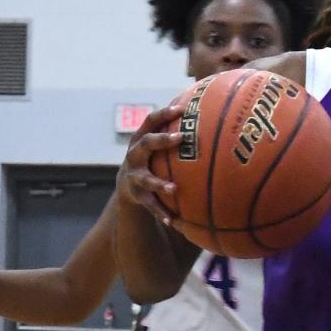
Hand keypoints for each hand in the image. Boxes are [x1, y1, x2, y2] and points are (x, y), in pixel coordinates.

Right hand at [116, 104, 184, 223]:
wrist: (126, 184)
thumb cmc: (151, 158)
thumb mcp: (156, 144)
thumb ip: (172, 131)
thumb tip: (204, 116)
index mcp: (140, 139)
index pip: (150, 121)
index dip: (164, 114)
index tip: (181, 109)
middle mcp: (134, 155)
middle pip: (145, 144)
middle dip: (161, 140)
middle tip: (180, 138)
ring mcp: (134, 176)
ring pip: (145, 179)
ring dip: (159, 183)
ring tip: (173, 189)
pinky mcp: (137, 195)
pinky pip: (150, 205)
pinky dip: (160, 213)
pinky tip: (172, 221)